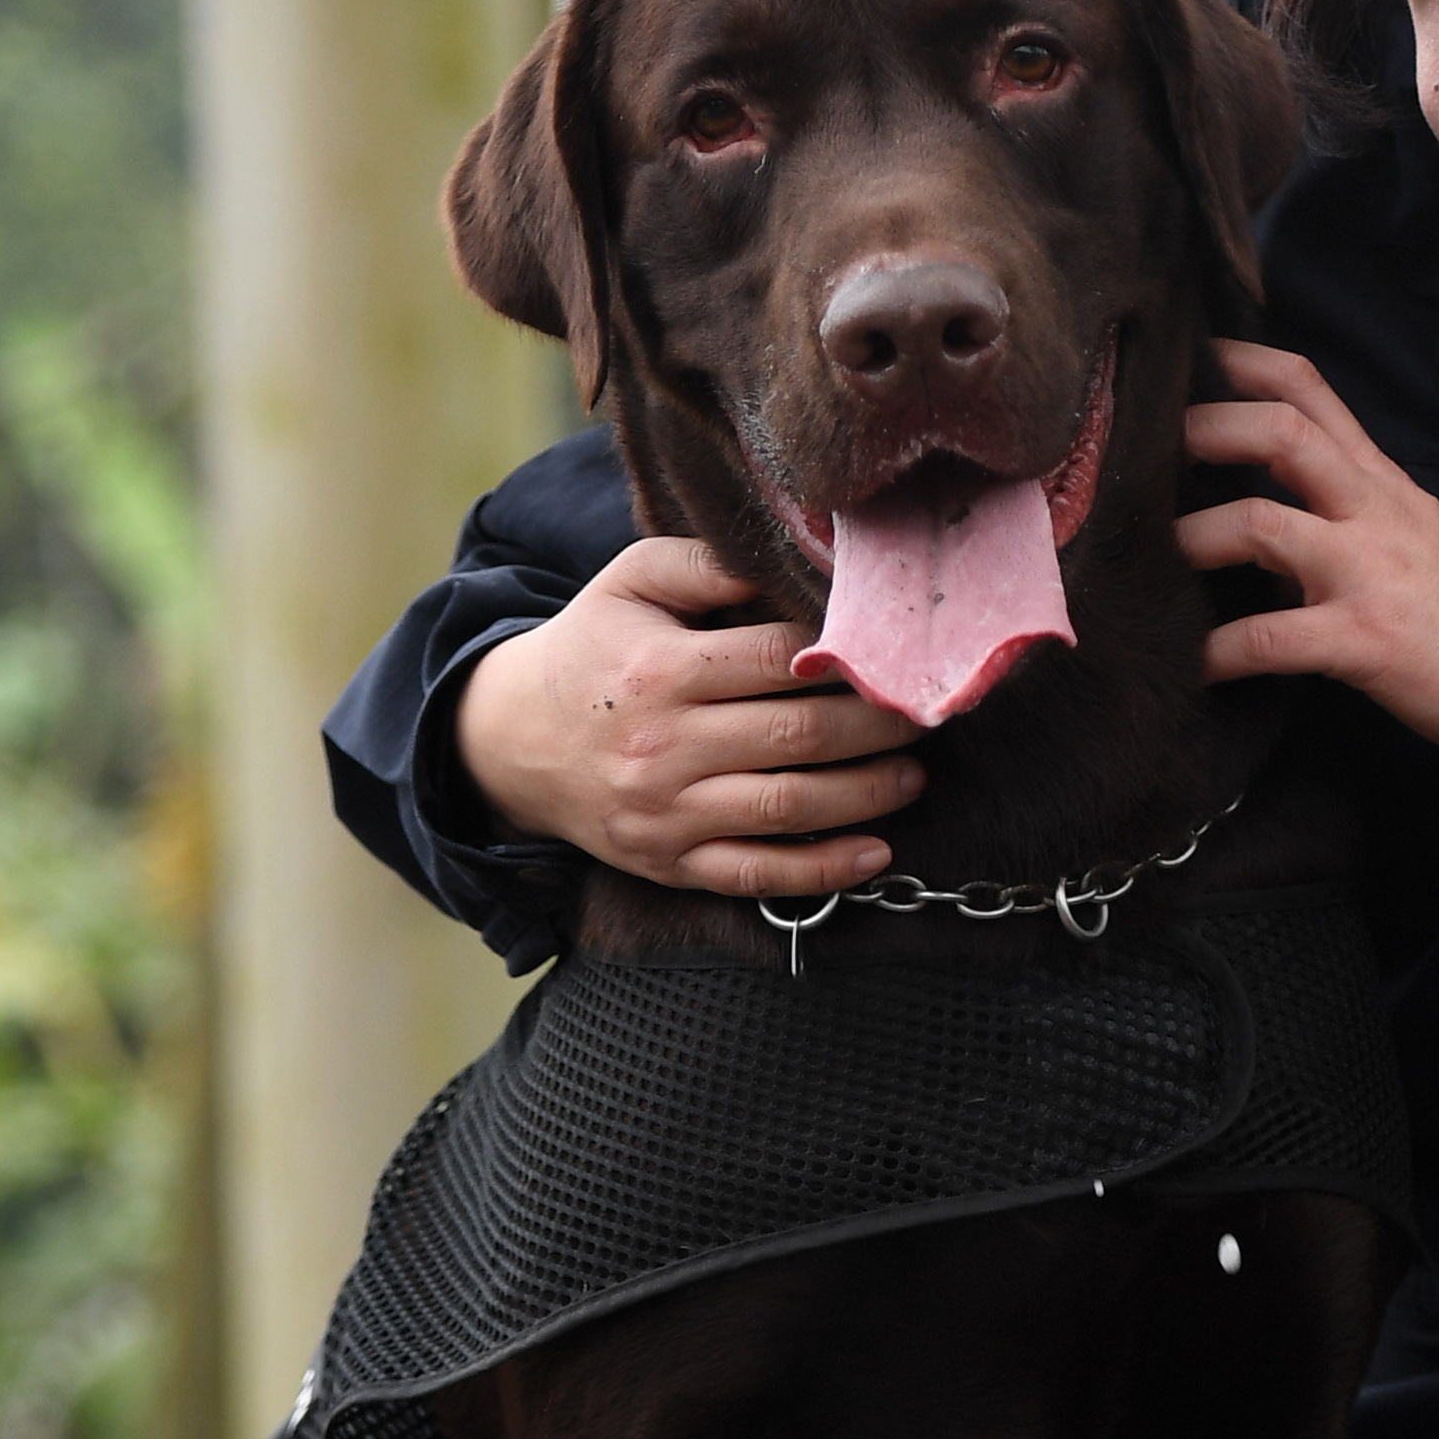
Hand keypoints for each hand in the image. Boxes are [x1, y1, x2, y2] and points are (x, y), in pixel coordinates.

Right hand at [453, 536, 924, 895]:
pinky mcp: (669, 863)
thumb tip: (791, 563)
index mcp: (660, 669)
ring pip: (787, 808)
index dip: (844, 657)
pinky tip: (877, 853)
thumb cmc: (593, 648)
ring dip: (866, 793)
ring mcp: (666, 813)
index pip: (775, 660)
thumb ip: (707, 563)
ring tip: (914, 773)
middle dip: (877, 725)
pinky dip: (822, 871)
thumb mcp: (630, 584)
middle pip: (796, 735)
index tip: (895, 652)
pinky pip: (756, 875)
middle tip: (927, 713)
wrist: (511, 740)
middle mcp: (662, 745)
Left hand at [1178, 343, 1438, 760]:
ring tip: (1154, 561)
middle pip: (1281, 433)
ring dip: (1194, 539)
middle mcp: (1372, 511)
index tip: (1189, 356)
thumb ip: (1347, 500)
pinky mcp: (1363, 640)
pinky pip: (1272, 639)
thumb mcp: (1414, 527)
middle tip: (1145, 451)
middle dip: (1206, 429)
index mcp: (1380, 481)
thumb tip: (1267, 492)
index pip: (1309, 391)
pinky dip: (1220, 651)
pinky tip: (1194, 665)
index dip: (1242, 363)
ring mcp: (1367, 573)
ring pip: (1262, 524)